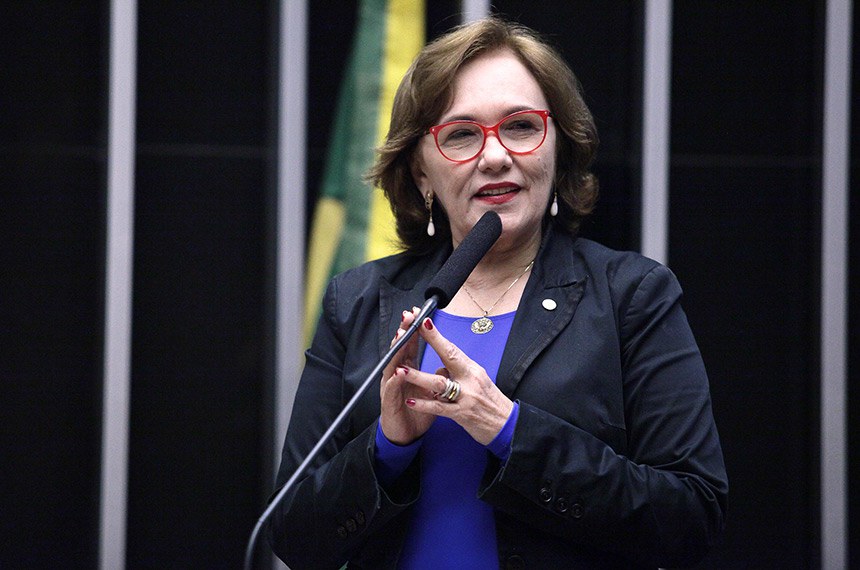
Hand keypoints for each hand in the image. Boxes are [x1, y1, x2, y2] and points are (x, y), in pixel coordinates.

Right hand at [379, 308, 437, 444]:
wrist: (404, 435)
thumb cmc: (415, 411)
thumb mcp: (430, 391)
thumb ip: (437, 376)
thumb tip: (447, 363)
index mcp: (408, 370)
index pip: (411, 345)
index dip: (415, 330)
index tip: (419, 313)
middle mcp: (397, 375)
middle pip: (400, 349)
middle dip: (404, 332)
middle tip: (408, 317)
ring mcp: (391, 388)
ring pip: (392, 364)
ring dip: (397, 350)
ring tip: (402, 336)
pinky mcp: (388, 403)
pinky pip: (391, 390)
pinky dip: (394, 380)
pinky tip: (398, 372)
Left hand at [399, 317, 513, 445]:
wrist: (506, 425)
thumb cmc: (490, 402)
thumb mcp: (477, 381)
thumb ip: (457, 373)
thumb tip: (440, 367)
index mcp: (472, 369)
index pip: (452, 348)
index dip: (436, 335)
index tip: (423, 321)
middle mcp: (470, 379)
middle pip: (448, 356)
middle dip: (430, 341)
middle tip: (412, 332)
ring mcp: (466, 396)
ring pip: (439, 383)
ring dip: (419, 376)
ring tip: (402, 371)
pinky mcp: (462, 414)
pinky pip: (439, 408)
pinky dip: (424, 404)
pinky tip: (411, 401)